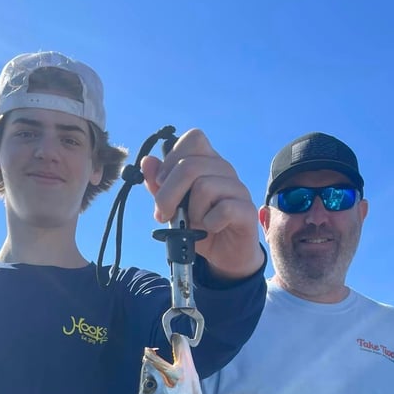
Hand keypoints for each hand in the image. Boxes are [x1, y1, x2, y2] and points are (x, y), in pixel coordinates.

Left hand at [141, 128, 263, 281]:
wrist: (225, 254)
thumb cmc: (200, 226)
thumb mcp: (174, 208)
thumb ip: (159, 186)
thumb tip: (147, 162)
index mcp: (208, 163)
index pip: (193, 139)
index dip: (172, 159)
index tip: (160, 184)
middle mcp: (224, 170)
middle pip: (190, 166)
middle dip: (168, 194)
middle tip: (164, 214)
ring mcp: (238, 189)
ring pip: (204, 187)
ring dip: (191, 212)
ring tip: (194, 224)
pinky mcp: (246, 210)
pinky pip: (224, 209)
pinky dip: (210, 223)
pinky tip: (211, 228)